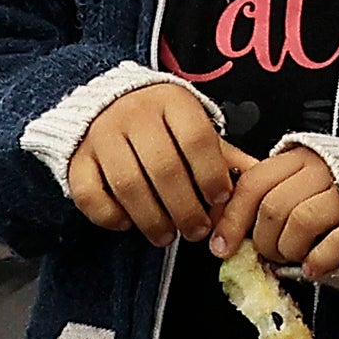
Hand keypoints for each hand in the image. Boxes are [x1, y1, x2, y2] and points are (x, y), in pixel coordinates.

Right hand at [64, 81, 235, 243]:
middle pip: (164, 169)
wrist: (106, 103)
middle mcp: (134, 115)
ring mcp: (100, 136)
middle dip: (185, 208)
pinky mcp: (76, 159)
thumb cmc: (162, 123)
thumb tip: (263, 185)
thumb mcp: (195, 128)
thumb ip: (225, 156)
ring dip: (151, 219)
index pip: (197, 140)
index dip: (212, 175)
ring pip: (128, 185)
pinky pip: (89, 194)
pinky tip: (128, 224)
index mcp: (172, 102)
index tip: (220, 200)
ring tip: (166, 236)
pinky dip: (110, 216)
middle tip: (196, 232)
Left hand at [226, 140, 338, 278]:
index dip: (232, 217)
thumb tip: (226, 228)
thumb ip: (271, 196)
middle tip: (270, 253)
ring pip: (300, 221)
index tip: (222, 244)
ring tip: (296, 257)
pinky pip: (333, 243)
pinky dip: (317, 259)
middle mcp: (325, 170)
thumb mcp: (303, 186)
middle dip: (263, 241)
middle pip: (274, 206)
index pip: (254, 182)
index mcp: (303, 157)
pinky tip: (314, 266)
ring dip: (289, 249)